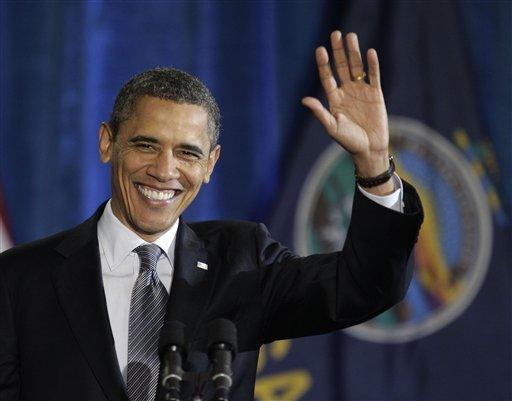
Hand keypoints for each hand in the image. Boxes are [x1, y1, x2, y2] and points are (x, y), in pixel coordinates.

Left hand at [302, 31, 391, 192]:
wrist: (369, 149)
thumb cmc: (348, 141)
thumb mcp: (331, 127)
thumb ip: (319, 112)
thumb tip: (304, 100)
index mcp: (334, 99)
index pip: (327, 77)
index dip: (324, 64)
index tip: (320, 50)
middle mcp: (346, 92)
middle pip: (342, 67)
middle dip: (338, 51)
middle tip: (335, 34)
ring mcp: (361, 91)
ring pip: (357, 67)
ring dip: (354, 52)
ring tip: (351, 36)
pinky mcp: (375, 94)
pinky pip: (374, 76)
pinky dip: (372, 65)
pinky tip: (370, 52)